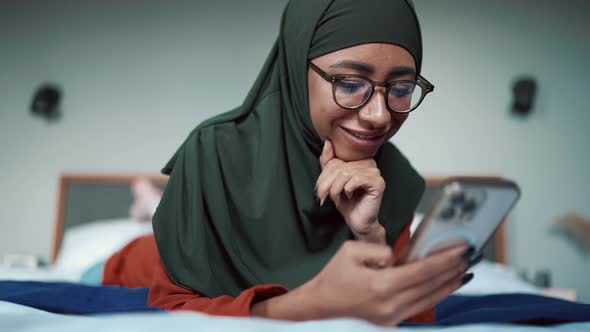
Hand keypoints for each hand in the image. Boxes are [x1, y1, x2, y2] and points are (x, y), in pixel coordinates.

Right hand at [252, 241, 468, 325]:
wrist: (319, 309)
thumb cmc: (333, 278)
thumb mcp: (352, 251)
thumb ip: (381, 249)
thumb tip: (399, 257)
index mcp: (381, 285)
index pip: (423, 271)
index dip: (445, 260)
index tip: (462, 250)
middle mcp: (391, 305)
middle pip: (432, 286)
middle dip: (453, 270)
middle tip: (471, 256)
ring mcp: (392, 318)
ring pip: (430, 299)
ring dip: (450, 284)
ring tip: (464, 271)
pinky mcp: (391, 323)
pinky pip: (420, 306)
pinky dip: (435, 294)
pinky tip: (444, 285)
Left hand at [316, 139, 385, 242]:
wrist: (358, 222)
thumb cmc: (347, 203)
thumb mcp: (333, 182)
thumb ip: (329, 162)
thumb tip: (327, 142)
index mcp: (359, 160)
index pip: (335, 160)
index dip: (323, 176)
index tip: (319, 191)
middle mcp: (369, 163)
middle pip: (339, 167)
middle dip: (326, 184)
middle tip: (322, 198)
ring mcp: (375, 172)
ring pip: (345, 173)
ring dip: (336, 189)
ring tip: (338, 198)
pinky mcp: (378, 182)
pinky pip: (356, 179)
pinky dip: (347, 190)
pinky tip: (350, 196)